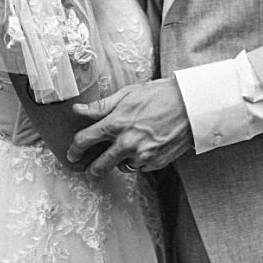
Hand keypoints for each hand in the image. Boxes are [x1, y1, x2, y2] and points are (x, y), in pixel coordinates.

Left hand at [67, 78, 192, 176]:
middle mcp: (126, 143)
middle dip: (92, 168)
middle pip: (99, 165)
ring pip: (120, 167)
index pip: (85, 141)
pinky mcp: (154, 163)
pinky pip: (138, 167)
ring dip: (119, 161)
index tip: (72, 154)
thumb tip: (78, 110)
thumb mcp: (127, 94)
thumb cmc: (159, 95)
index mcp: (116, 123)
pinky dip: (137, 161)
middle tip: (90, 167)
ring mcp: (141, 155)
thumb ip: (101, 106)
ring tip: (127, 149)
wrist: (191, 106)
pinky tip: (144, 147)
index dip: (74, 149)